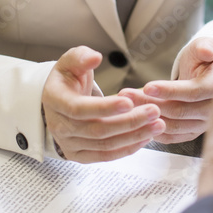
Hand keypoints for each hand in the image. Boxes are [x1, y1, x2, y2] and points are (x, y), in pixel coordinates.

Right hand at [42, 46, 165, 162]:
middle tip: (154, 110)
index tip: (130, 102)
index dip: (105, 107)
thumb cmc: (68, 78)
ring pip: (104, 145)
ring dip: (133, 136)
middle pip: (97, 130)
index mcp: (55, 101)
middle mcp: (59, 127)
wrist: (59, 100)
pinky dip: (127, 149)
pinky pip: (105, 156)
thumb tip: (95, 57)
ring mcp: (68, 144)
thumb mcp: (70, 61)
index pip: (79, 109)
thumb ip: (81, 57)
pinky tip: (146, 137)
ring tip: (158, 124)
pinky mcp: (79, 155)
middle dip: (129, 122)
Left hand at [119, 37, 212, 143]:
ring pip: (172, 125)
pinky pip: (171, 137)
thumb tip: (206, 52)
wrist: (204, 74)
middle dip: (150, 103)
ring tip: (126, 104)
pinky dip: (153, 130)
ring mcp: (203, 124)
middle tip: (126, 95)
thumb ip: (206, 46)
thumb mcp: (205, 45)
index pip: (193, 93)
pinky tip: (136, 119)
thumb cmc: (202, 58)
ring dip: (147, 116)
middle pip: (179, 111)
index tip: (147, 86)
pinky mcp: (192, 133)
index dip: (170, 91)